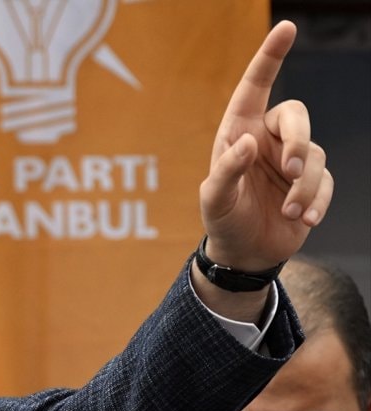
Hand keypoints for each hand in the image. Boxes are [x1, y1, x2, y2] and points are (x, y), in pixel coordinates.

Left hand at [199, 20, 332, 271]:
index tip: (287, 28)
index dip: (270, 57)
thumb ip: (226, 171)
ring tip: (288, 211)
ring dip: (304, 186)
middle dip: (298, 141)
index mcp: (239, 132)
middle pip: (297, 115)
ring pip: (315, 155)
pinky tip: (303, 220)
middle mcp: (267, 139)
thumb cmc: (222, 220)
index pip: (255, 87)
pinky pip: (326, 182)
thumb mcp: (214, 199)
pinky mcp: (311, 183)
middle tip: (290, 171)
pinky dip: (317, 202)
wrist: (244, 253)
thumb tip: (248, 143)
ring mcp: (292, 160)